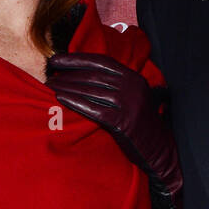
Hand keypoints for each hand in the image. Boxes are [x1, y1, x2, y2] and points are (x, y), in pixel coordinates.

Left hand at [45, 51, 181, 198]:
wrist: (159, 149)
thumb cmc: (142, 123)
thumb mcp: (136, 96)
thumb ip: (118, 83)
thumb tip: (89, 73)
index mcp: (134, 77)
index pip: (100, 62)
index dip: (76, 59)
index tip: (57, 59)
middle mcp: (132, 87)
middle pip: (93, 76)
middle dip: (68, 74)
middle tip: (49, 75)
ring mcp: (128, 104)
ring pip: (90, 91)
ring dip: (67, 87)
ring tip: (51, 86)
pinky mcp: (122, 122)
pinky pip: (93, 109)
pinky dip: (75, 102)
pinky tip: (61, 99)